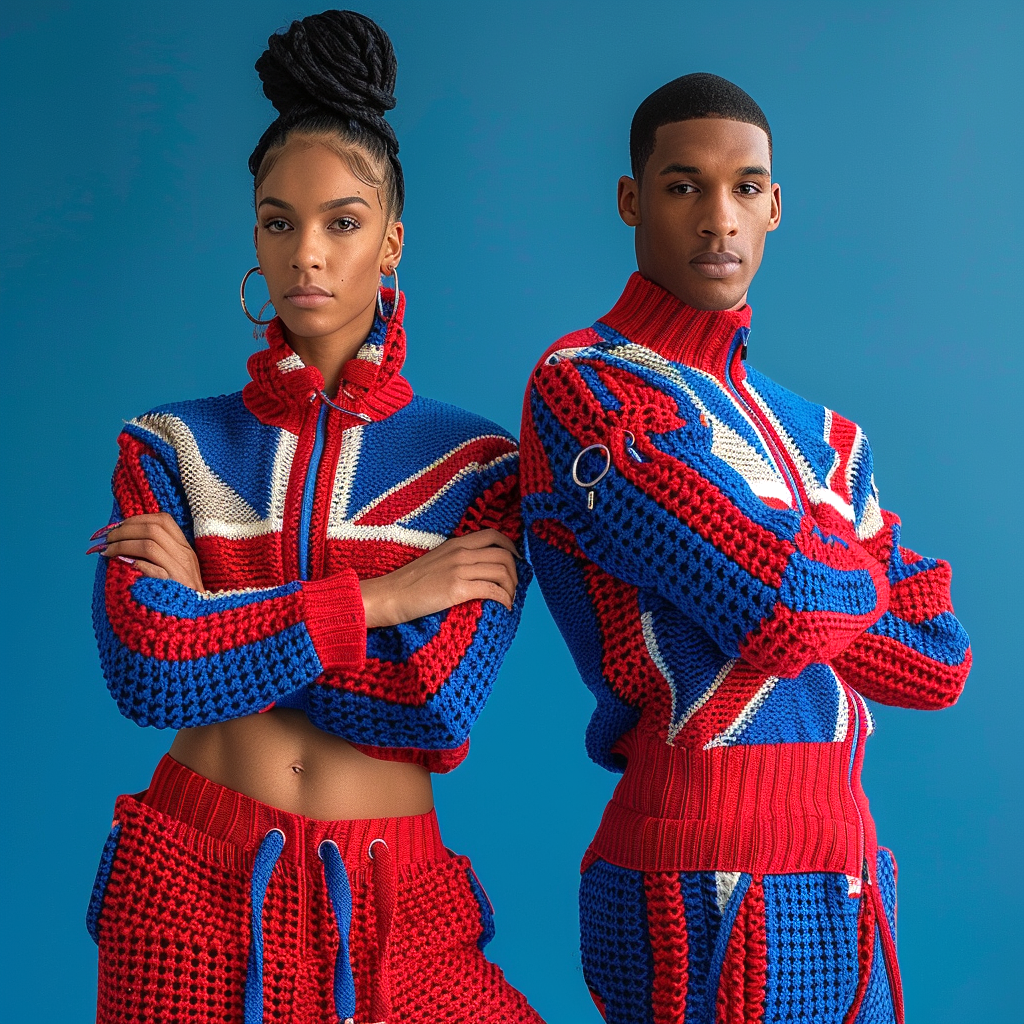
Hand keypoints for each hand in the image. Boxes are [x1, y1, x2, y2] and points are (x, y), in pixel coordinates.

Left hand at [88, 513, 204, 590]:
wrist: (195, 621)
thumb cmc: (178, 597)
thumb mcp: (174, 570)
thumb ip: (157, 555)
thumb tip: (123, 540)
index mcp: (185, 549)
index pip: (164, 520)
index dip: (138, 519)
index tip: (119, 526)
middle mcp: (185, 556)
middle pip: (153, 529)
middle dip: (124, 530)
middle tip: (106, 539)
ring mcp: (180, 570)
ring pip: (148, 544)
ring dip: (122, 544)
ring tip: (106, 551)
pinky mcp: (174, 585)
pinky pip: (151, 568)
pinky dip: (134, 563)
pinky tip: (120, 564)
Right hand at [360, 529, 518, 628]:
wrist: (389, 595)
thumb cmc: (410, 583)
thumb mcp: (437, 561)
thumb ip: (457, 559)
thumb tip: (479, 569)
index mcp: (456, 544)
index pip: (494, 535)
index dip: (511, 547)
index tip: (515, 561)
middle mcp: (460, 553)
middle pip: (503, 555)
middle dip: (515, 572)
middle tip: (512, 587)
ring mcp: (458, 570)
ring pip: (501, 571)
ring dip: (511, 587)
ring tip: (508, 599)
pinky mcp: (456, 589)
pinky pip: (491, 590)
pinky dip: (504, 598)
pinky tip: (504, 606)